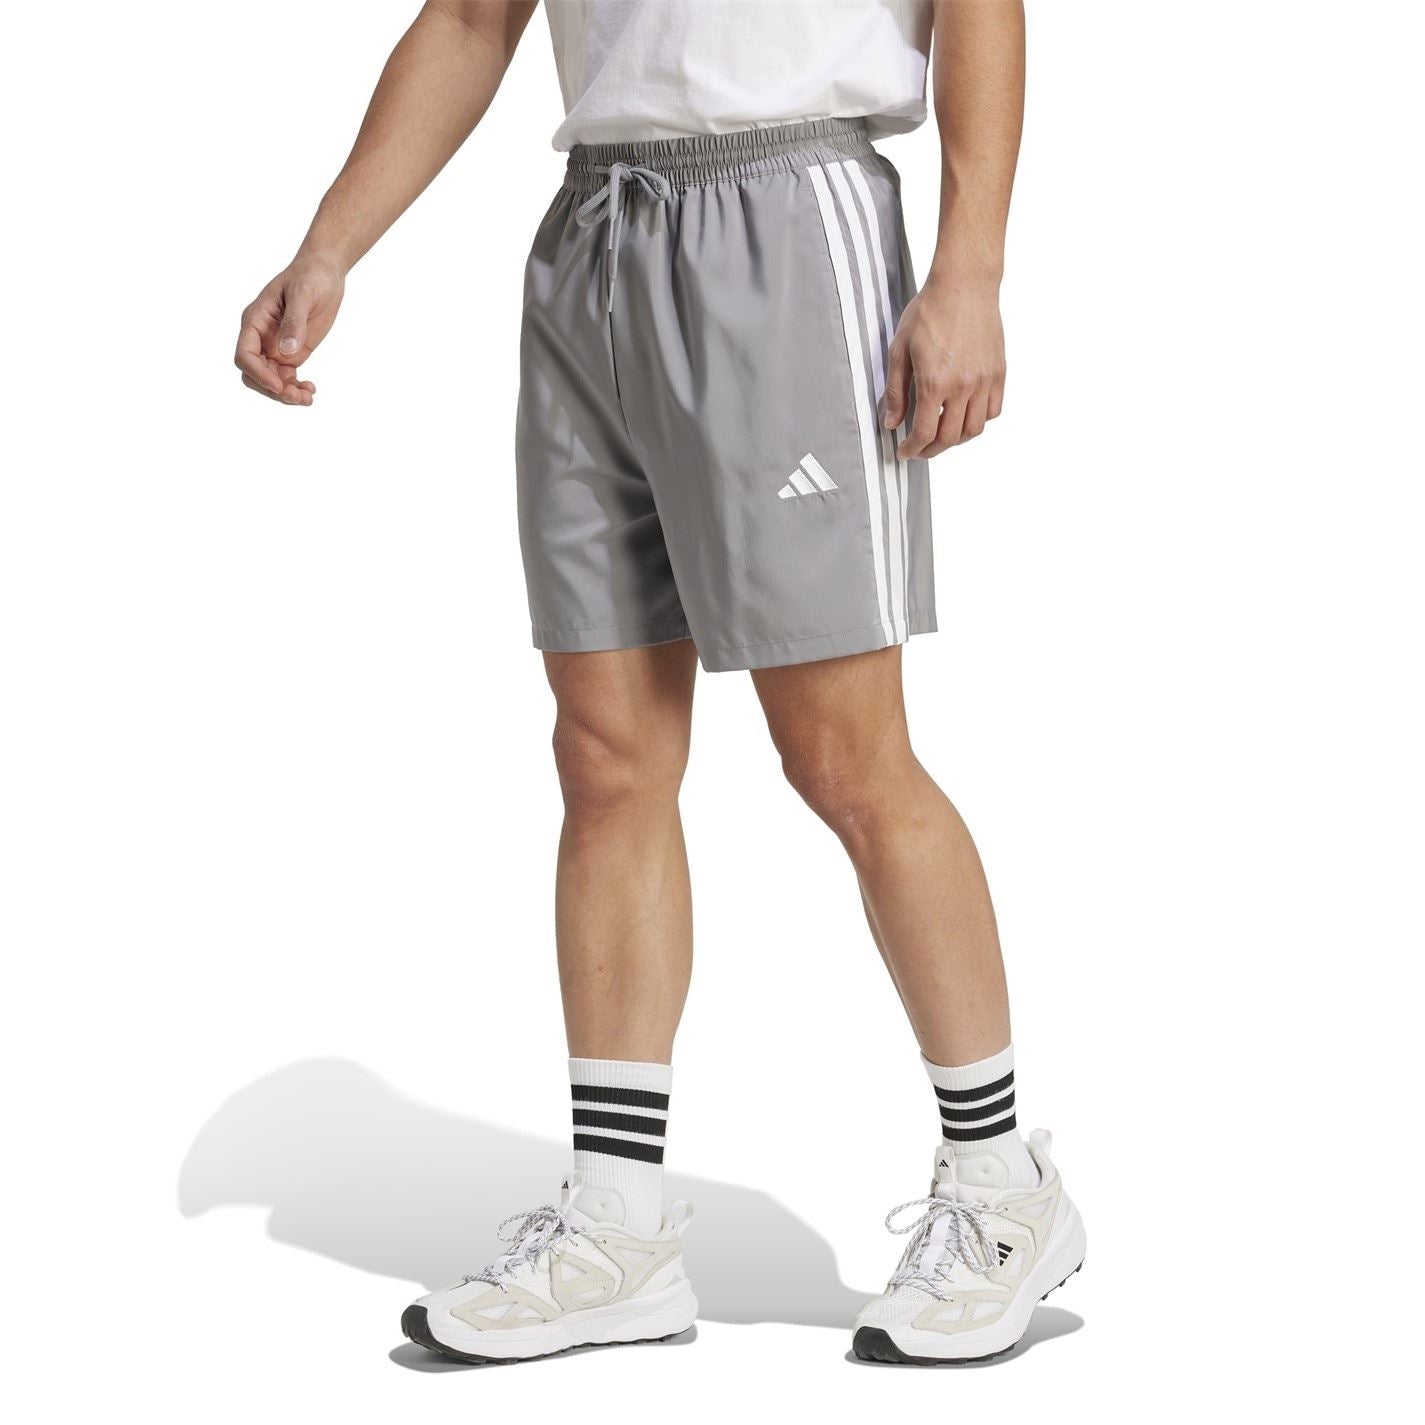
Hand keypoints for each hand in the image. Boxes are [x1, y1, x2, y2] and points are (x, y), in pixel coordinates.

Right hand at [234, 253, 345, 405]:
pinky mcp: (292, 353)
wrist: (324, 272)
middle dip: (272, 390)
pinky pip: (286, 378)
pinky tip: (311, 391)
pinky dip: (296, 389)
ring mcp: (275, 346)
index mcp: (255, 320)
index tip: (279, 387)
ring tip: (308, 398)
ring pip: (271, 380)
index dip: (258, 374)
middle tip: (298, 397)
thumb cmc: (310, 276)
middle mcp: (260, 336)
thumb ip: (294, 322)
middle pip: (254, 373)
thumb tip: (286, 352)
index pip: (245, 355)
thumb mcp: (303, 295)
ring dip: (286, 394)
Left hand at [882, 279, 1005, 458]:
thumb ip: (895, 391)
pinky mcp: (998, 372)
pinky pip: (993, 410)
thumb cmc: (929, 312)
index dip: (912, 450)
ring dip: (956, 440)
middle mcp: (963, 386)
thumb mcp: (899, 350)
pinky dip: (979, 420)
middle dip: (931, 450)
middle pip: (950, 438)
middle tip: (920, 449)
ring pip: (974, 429)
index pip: (924, 433)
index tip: (905, 452)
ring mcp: (984, 381)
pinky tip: (964, 415)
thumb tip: (891, 423)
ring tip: (941, 435)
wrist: (964, 285)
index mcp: (935, 383)